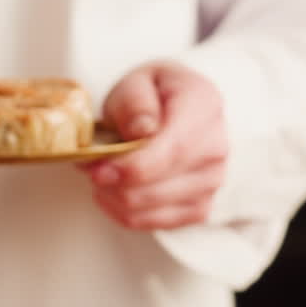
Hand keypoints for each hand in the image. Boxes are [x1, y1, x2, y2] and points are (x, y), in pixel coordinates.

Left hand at [80, 62, 227, 229]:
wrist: (175, 108)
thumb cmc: (152, 95)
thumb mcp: (136, 82)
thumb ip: (135, 102)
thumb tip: (140, 130)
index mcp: (204, 106)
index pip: (174, 149)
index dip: (134, 167)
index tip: (99, 171)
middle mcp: (215, 147)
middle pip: (159, 186)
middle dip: (114, 183)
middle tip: (90, 166)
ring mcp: (211, 182)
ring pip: (150, 209)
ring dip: (114, 197)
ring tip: (102, 173)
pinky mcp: (199, 208)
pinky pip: (152, 223)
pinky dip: (124, 212)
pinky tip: (114, 191)